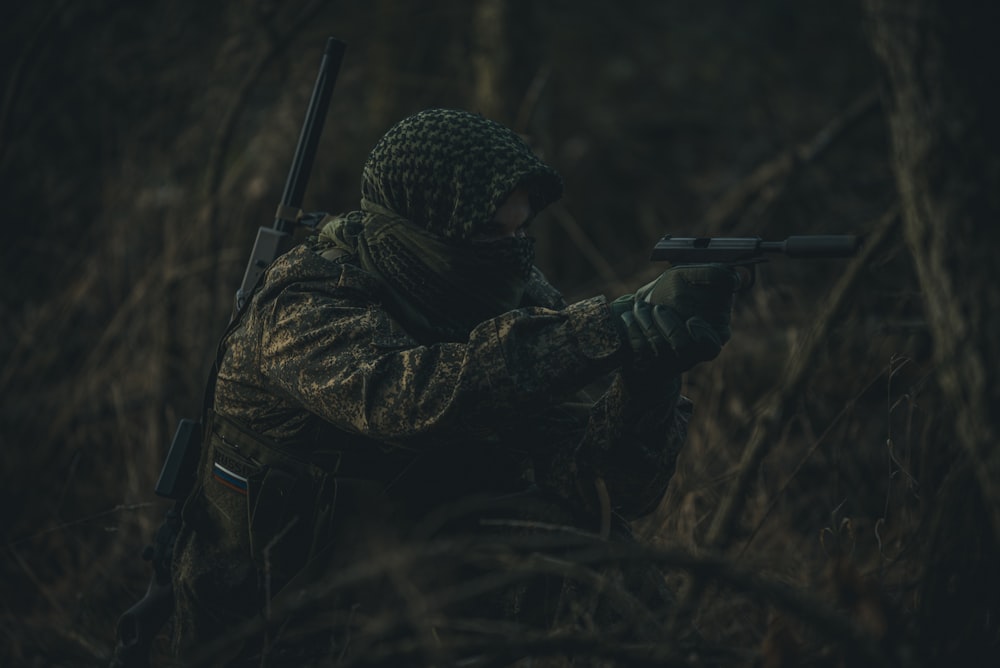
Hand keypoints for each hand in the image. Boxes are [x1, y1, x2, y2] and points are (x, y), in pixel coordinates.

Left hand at [612, 264, 736, 372]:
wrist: (645, 309)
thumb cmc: (673, 291)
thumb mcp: (688, 278)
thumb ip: (711, 276)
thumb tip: (735, 277)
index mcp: (709, 336)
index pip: (710, 347)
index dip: (703, 337)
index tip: (692, 321)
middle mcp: (690, 352)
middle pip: (683, 348)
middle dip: (669, 328)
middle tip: (658, 309)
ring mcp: (666, 359)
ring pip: (658, 348)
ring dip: (647, 323)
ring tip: (640, 306)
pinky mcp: (646, 361)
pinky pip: (638, 350)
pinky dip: (632, 329)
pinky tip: (630, 315)